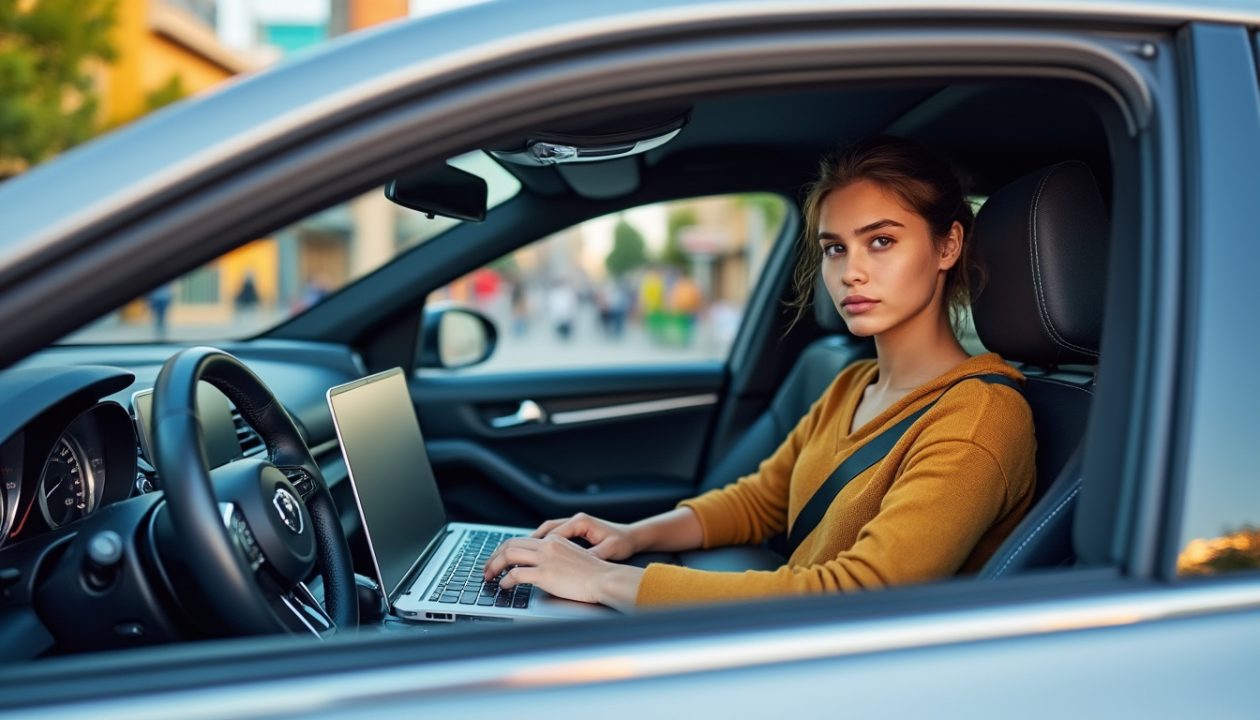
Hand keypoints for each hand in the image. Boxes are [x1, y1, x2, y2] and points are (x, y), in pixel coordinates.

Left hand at [482, 535, 642, 610]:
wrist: (606, 579)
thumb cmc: (594, 574)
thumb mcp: (572, 558)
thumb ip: (555, 558)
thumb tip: (540, 568)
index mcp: (554, 540)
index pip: (522, 540)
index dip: (505, 549)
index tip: (498, 559)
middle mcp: (547, 545)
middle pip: (510, 544)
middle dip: (494, 556)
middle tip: (487, 569)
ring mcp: (545, 559)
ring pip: (509, 555)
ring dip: (494, 566)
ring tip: (489, 577)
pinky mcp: (545, 574)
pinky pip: (517, 574)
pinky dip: (506, 580)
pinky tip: (504, 586)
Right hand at [530, 512, 638, 561]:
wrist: (633, 537)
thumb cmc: (623, 542)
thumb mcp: (608, 551)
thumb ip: (592, 556)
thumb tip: (579, 565)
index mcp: (581, 522)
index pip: (552, 533)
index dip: (538, 545)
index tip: (527, 556)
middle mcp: (575, 520)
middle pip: (545, 529)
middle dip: (529, 542)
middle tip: (514, 554)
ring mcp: (574, 524)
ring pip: (547, 531)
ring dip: (534, 542)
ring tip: (520, 555)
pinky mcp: (576, 530)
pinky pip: (553, 535)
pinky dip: (543, 543)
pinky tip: (537, 553)